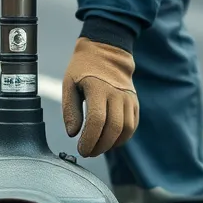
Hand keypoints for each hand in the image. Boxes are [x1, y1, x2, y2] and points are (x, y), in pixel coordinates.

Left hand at [61, 37, 138, 157]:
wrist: (106, 50)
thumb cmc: (83, 68)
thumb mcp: (69, 84)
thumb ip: (70, 110)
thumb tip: (73, 134)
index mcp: (98, 88)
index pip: (97, 121)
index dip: (89, 140)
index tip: (81, 149)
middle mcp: (117, 93)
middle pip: (113, 128)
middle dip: (99, 146)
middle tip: (87, 152)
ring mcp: (128, 97)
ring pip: (125, 129)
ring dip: (111, 144)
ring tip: (97, 148)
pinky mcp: (134, 101)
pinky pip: (132, 125)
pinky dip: (122, 138)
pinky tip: (109, 141)